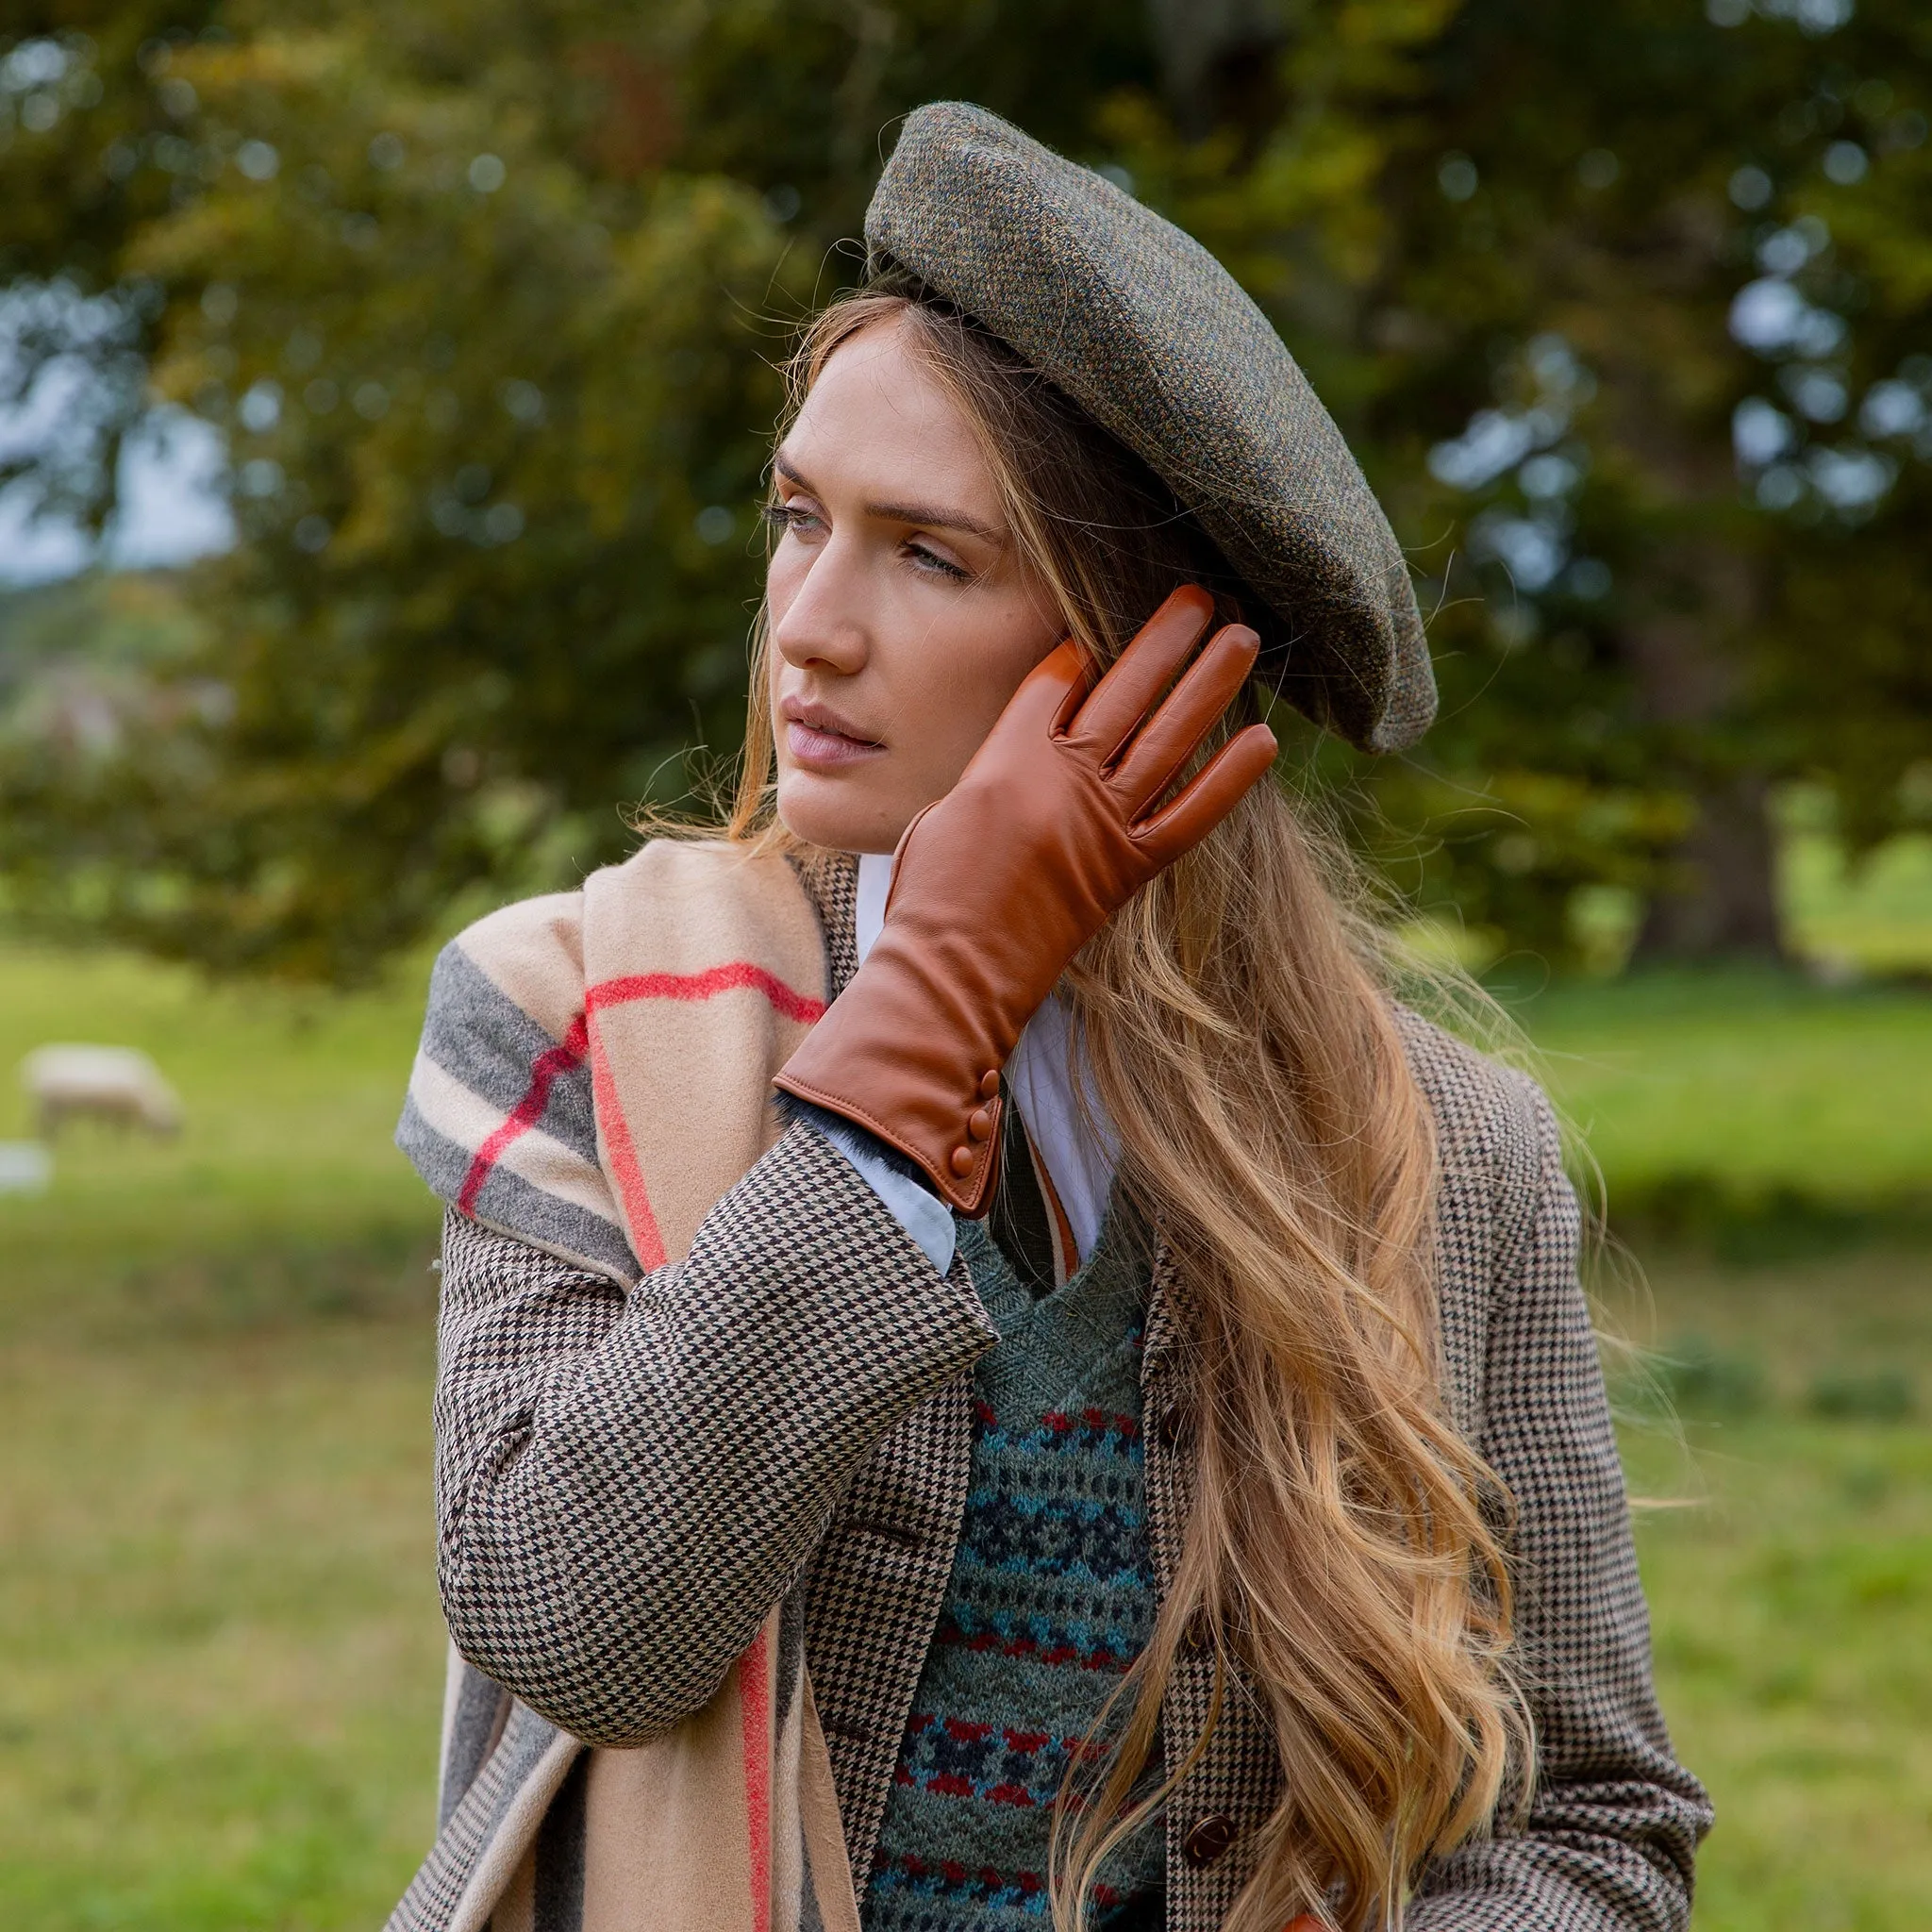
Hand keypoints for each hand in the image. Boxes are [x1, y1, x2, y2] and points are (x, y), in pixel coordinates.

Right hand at [775, 584, 1276, 1212]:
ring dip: (1208, 684)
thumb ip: (991, 770)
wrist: (950, 973)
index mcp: (1007, 756)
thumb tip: (1025, 751)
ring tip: (1242, 637)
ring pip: (1166, 737)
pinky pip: (1189, 816)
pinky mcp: (1126, 870)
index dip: (1087, 645)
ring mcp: (1100, 823)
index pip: (1057, 679)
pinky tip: (1263, 742)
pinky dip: (1228, 781)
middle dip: (1164, 637)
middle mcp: (1061, 778)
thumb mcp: (944, 809)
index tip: (1112, 616)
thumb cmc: (929, 896)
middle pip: (1123, 690)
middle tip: (1202, 595)